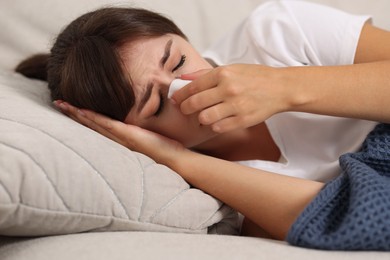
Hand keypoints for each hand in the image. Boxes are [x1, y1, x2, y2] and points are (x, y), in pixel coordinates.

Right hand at [53, 101, 185, 165]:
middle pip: (91, 125)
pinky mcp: (129, 136)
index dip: (84, 117)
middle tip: (58, 103)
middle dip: (73, 114)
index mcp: (122, 140)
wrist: (175, 161)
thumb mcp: (150, 137)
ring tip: (63, 104)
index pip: (99, 127)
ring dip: (77, 114)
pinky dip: (94, 118)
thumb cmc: (166, 149)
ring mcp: (121, 139)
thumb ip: (142, 131)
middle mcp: (117, 141)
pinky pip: (107, 125)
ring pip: (94, 124)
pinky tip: (82, 111)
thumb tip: (143, 124)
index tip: (71, 107)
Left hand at [172, 64, 289, 132]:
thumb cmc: (255, 77)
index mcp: (222, 74)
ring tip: (204, 115)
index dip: (179, 95)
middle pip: (194, 104)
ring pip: (204, 118)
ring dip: (201, 118)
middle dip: (185, 108)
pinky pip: (218, 127)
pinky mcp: (242, 120)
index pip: (192, 87)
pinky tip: (217, 121)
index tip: (175, 99)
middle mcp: (227, 89)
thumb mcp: (231, 69)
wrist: (281, 88)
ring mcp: (235, 106)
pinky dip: (214, 126)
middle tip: (184, 109)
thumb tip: (183, 79)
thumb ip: (205, 74)